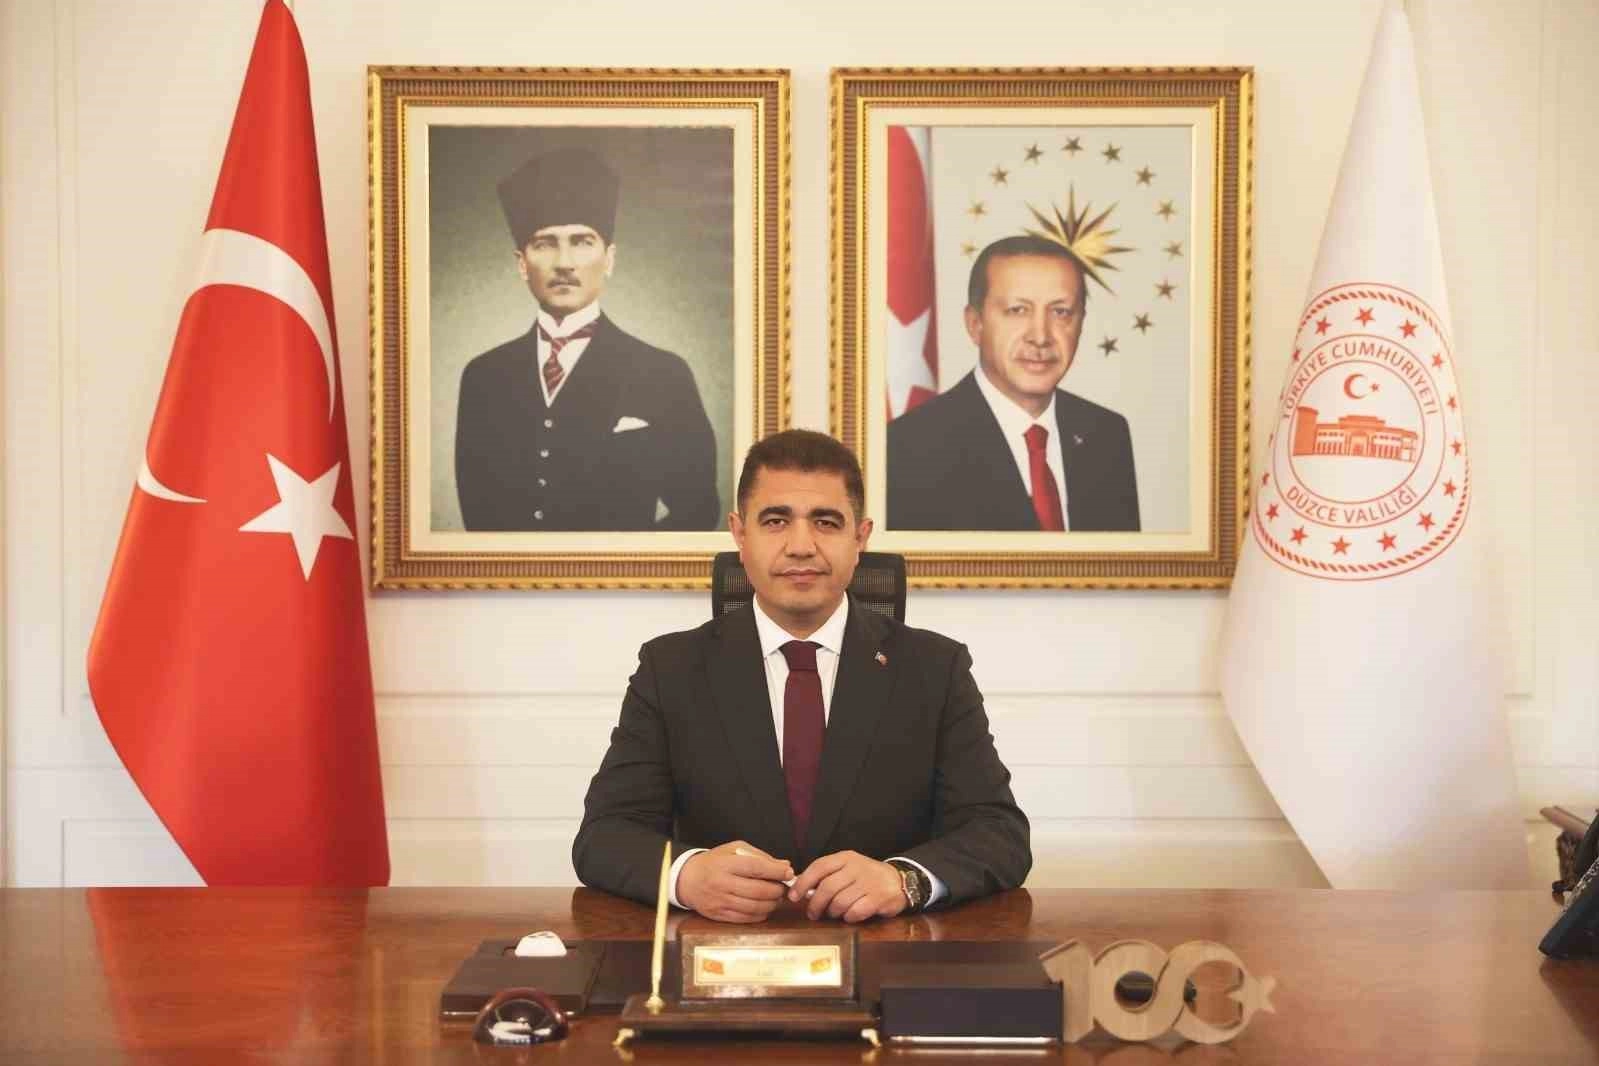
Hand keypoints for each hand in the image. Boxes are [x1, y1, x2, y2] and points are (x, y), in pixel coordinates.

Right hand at [677, 841, 793, 923]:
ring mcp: (720, 902)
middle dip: (777, 890)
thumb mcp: (733, 850)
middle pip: (758, 891)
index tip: (788, 873)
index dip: (776, 872)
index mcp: (726, 864)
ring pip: (755, 907)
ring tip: (775, 898)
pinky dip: (760, 914)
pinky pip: (746, 919)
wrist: (687, 880)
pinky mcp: (719, 916)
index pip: (756, 868)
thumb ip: (759, 856)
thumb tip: (784, 866)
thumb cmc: (714, 862)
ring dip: (771, 904)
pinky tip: (764, 907)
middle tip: (783, 887)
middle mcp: (722, 884)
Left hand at [788, 851, 906, 922]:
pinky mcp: (879, 898)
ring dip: (832, 912)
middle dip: (815, 904)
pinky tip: (849, 916)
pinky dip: (848, 917)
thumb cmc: (866, 877)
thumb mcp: (847, 868)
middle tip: (812, 913)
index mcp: (846, 858)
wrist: (898, 881)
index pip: (819, 867)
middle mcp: (856, 868)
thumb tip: (800, 889)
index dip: (803, 882)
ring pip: (840, 902)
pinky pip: (855, 912)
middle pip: (827, 887)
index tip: (793, 896)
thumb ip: (827, 876)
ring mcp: (869, 883)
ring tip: (833, 914)